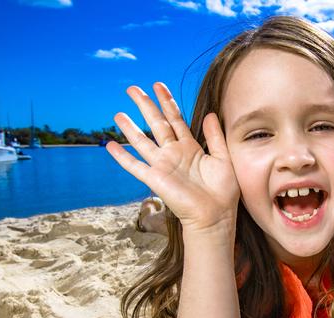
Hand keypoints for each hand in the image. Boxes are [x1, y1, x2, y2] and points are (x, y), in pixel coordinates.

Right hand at [106, 82, 239, 232]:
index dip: (167, 102)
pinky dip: (122, 156)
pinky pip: (135, 166)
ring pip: (142, 141)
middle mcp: (174, 153)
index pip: (176, 119)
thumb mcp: (224, 158)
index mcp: (190, 147)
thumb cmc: (224, 191)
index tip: (157, 85)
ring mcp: (163, 165)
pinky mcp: (155, 179)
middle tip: (132, 88)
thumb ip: (215, 136)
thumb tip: (210, 113)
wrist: (216, 215)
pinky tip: (109, 145)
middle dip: (145, 106)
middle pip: (156, 124)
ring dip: (130, 128)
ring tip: (118, 113)